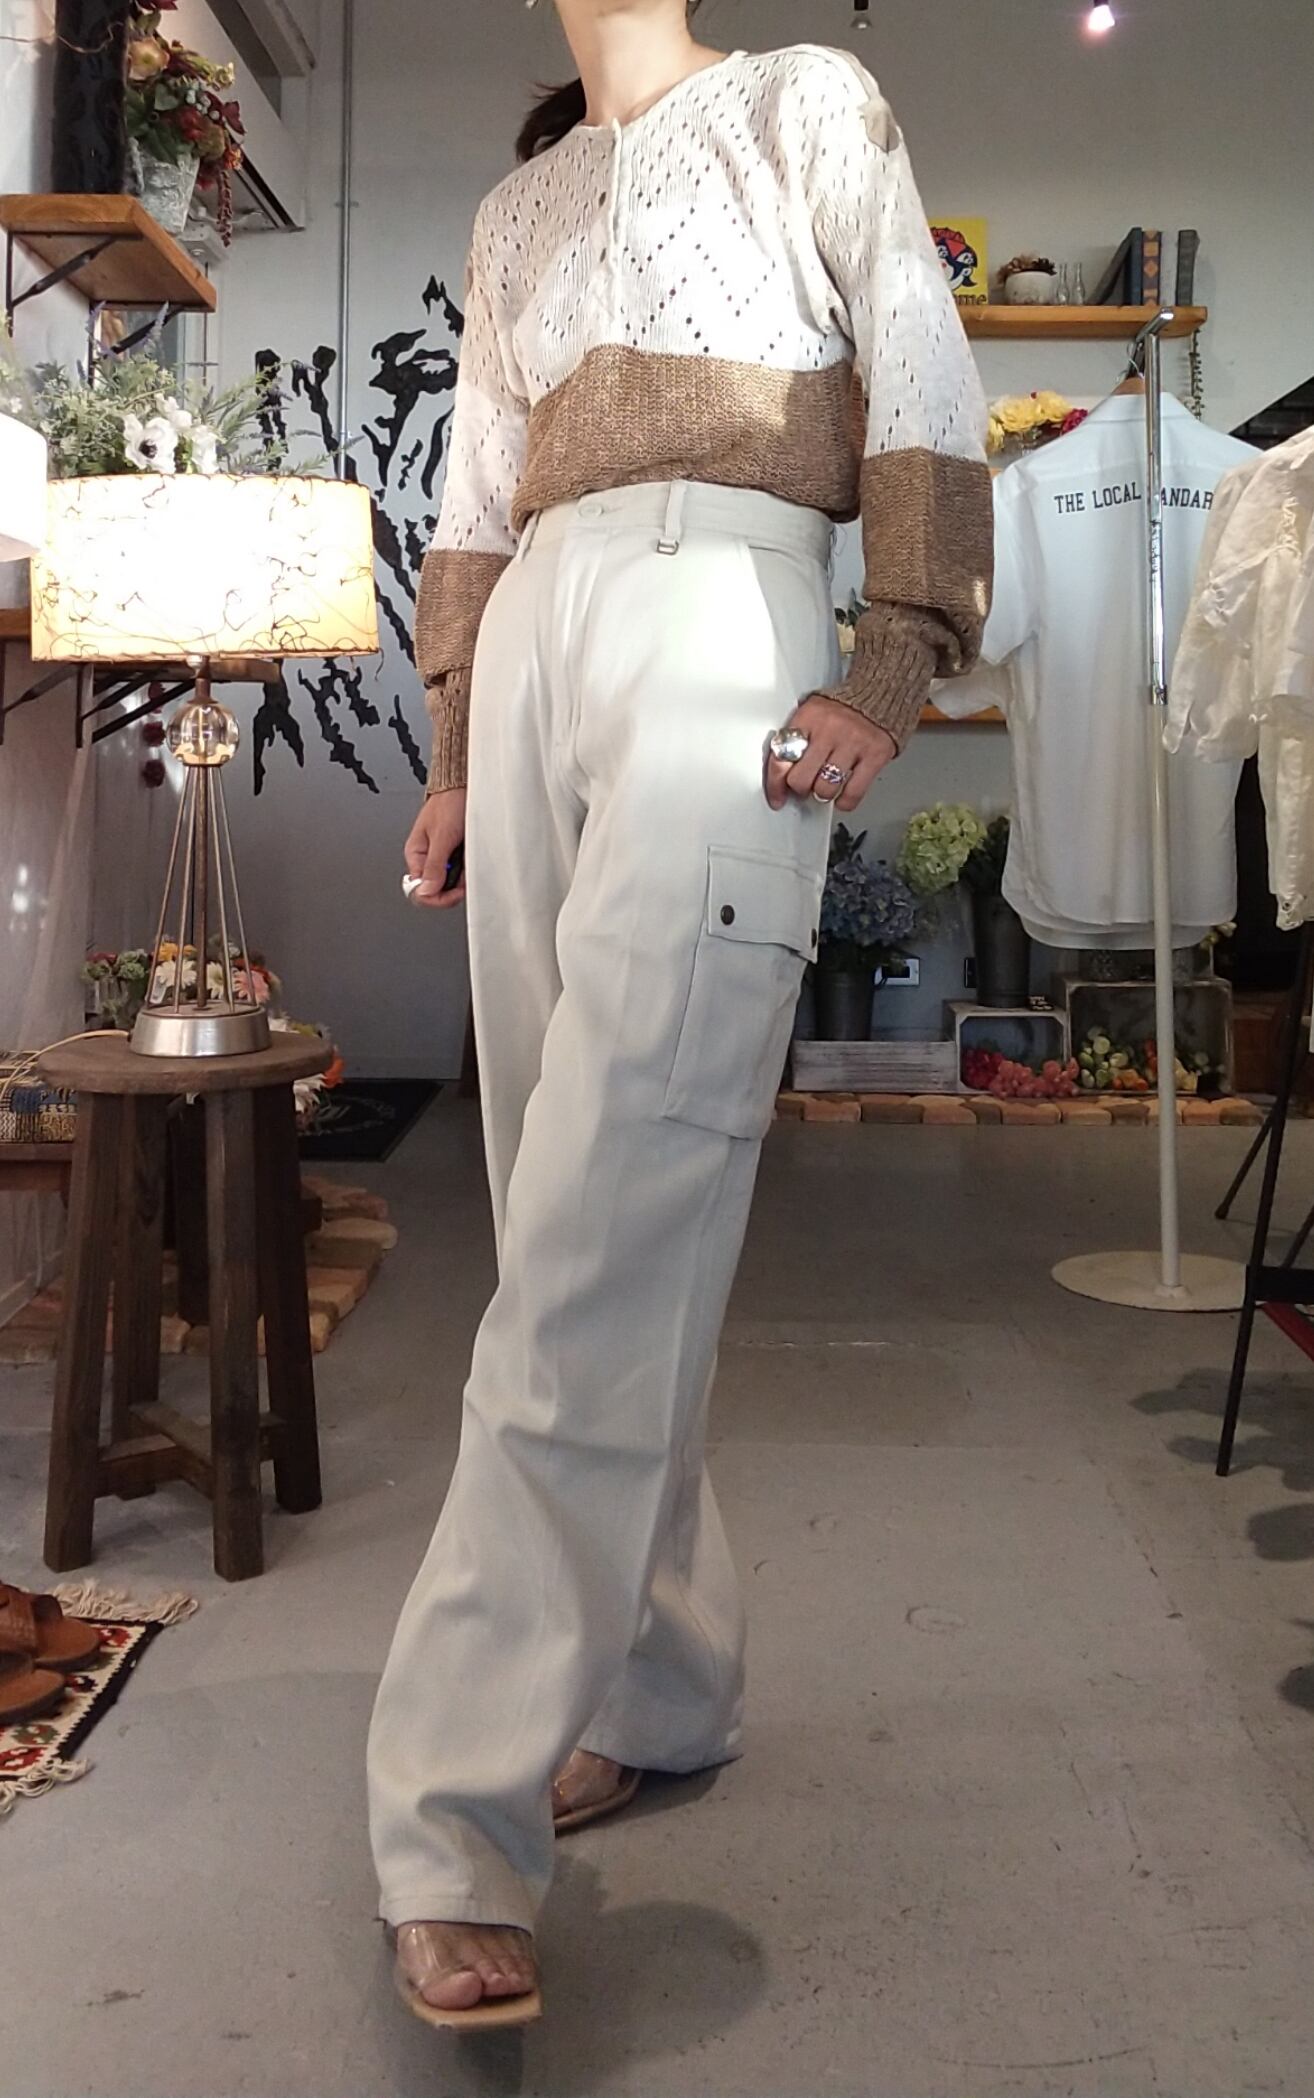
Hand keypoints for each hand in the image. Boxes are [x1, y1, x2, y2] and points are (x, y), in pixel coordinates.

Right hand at [404, 788, 465, 909]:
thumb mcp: (442, 836)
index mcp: (415, 853)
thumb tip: (425, 892)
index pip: (418, 890)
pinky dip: (467, 868)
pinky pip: (460, 870)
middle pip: (435, 889)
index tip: (453, 892)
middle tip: (464, 880)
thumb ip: (434, 866)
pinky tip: (471, 858)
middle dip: (451, 889)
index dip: (437, 897)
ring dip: (461, 878)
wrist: (464, 785)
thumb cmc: (450, 802)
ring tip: (469, 862)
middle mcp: (426, 857)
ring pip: (449, 882)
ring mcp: (441, 855)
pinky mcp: (454, 852)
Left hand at [764, 697, 896, 815]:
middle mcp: (829, 729)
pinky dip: (844, 801)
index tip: (777, 796)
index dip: (775, 784)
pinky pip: (853, 792)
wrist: (880, 693)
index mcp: (809, 717)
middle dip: (800, 788)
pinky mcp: (874, 755)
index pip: (781, 757)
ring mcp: (853, 742)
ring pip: (825, 788)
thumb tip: (780, 776)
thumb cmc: (843, 709)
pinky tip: (842, 797)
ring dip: (822, 793)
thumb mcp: (813, 713)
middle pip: (801, 778)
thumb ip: (796, 739)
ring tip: (825, 786)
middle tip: (806, 785)